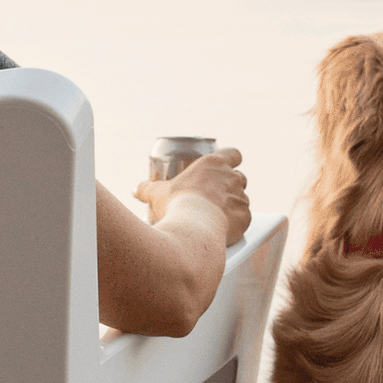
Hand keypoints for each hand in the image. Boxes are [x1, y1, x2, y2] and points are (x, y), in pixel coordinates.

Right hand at [134, 147, 251, 246]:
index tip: (224, 168)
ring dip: (234, 205)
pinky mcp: (245, 216)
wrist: (193, 228)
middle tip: (217, 197)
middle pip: (240, 177)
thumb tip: (136, 189)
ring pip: (243, 198)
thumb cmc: (176, 205)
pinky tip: (225, 228)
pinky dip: (237, 223)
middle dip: (232, 186)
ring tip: (218, 216)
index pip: (233, 154)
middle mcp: (231, 177)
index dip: (231, 160)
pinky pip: (245, 218)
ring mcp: (241, 196)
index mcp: (214, 164)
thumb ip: (147, 188)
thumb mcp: (157, 193)